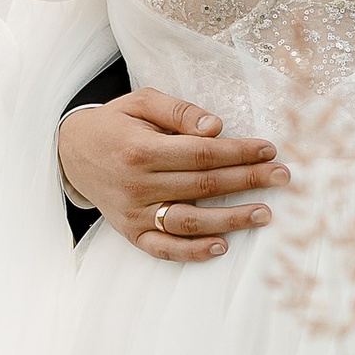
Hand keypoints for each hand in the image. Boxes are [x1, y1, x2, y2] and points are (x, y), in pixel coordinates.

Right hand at [60, 89, 286, 261]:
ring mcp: (134, 213)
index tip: (269, 149)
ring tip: (265, 214)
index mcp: (142, 150)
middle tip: (284, 177)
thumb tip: (216, 127)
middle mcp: (138, 185)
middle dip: (248, 180)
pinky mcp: (130, 232)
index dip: (239, 152)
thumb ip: (179, 112)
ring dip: (231, 219)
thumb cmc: (114, 124)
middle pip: (204, 185)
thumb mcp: (141, 102)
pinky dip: (192, 252)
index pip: (202, 153)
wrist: (70, 153)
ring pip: (190, 221)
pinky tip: (222, 246)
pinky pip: (164, 248)